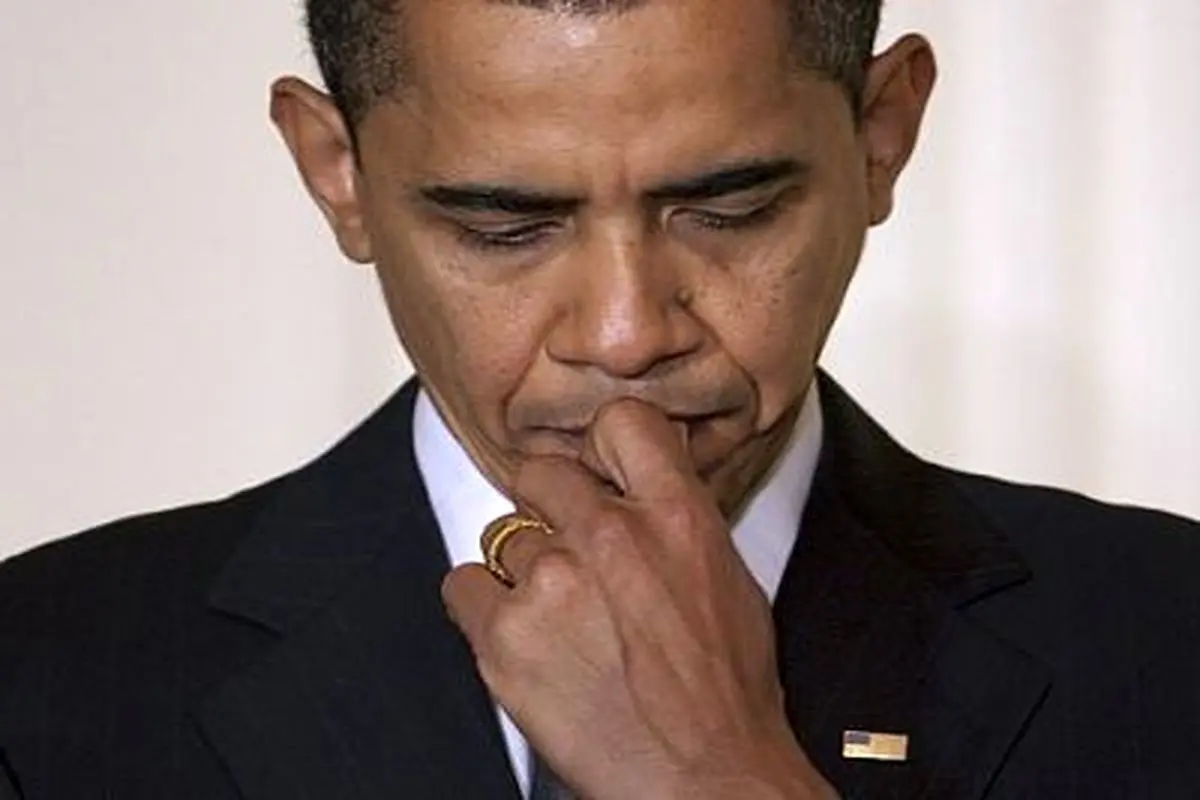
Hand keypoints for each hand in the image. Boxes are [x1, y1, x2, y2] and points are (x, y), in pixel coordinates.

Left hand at [442, 399, 836, 799]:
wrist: (704, 779)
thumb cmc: (725, 695)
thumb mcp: (727, 581)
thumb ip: (675, 521)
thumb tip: (639, 492)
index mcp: (676, 514)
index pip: (620, 421)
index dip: (601, 443)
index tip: (594, 465)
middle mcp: (611, 534)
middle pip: (540, 473)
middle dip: (547, 505)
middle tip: (563, 548)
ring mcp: (553, 581)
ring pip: (503, 538)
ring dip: (521, 572)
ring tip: (556, 621)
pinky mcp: (506, 633)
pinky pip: (463, 585)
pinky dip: (482, 608)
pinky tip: (519, 636)